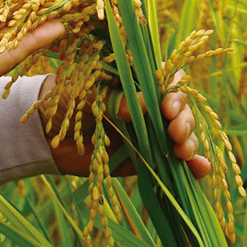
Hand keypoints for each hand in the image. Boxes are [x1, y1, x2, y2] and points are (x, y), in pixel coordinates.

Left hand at [42, 70, 211, 178]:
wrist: (46, 133)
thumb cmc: (64, 98)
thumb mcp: (85, 90)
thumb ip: (114, 97)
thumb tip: (149, 105)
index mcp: (133, 79)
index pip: (167, 77)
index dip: (174, 89)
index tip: (166, 106)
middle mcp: (147, 104)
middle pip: (181, 106)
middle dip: (183, 118)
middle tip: (173, 131)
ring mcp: (149, 131)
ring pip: (183, 132)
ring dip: (190, 140)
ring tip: (180, 151)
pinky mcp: (148, 157)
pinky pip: (176, 161)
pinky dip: (194, 164)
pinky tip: (200, 168)